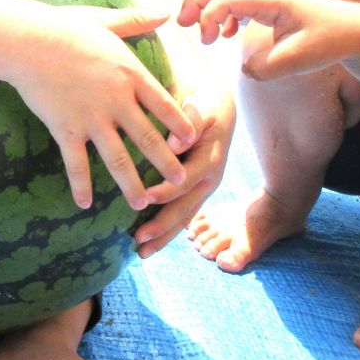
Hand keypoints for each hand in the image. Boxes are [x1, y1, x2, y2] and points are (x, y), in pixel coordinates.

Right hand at [10, 6, 195, 212]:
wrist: (27, 40)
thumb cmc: (64, 26)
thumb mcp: (106, 19)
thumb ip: (138, 20)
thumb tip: (166, 11)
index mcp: (129, 73)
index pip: (164, 104)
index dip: (180, 123)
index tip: (193, 139)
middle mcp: (116, 100)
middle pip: (148, 137)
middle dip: (166, 162)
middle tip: (179, 182)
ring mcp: (91, 117)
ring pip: (118, 158)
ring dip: (131, 183)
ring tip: (141, 204)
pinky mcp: (65, 128)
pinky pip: (76, 163)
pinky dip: (81, 185)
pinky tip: (85, 204)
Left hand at [132, 87, 233, 257]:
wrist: (221, 110)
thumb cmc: (205, 107)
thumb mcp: (201, 108)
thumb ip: (189, 122)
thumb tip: (174, 143)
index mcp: (209, 161)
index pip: (186, 179)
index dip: (167, 189)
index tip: (145, 197)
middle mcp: (209, 180)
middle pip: (185, 208)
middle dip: (162, 226)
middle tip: (138, 241)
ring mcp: (204, 190)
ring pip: (184, 218)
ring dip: (163, 236)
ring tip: (141, 253)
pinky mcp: (197, 193)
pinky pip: (182, 215)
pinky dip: (167, 230)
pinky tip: (149, 243)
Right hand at [178, 0, 359, 78]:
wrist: (355, 30)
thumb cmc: (330, 41)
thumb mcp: (299, 59)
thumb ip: (266, 67)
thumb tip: (244, 69)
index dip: (209, 16)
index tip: (208, 42)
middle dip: (195, 1)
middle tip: (183, 25)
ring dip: (206, 6)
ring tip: (203, 36)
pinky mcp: (269, 3)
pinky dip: (221, 12)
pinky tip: (224, 35)